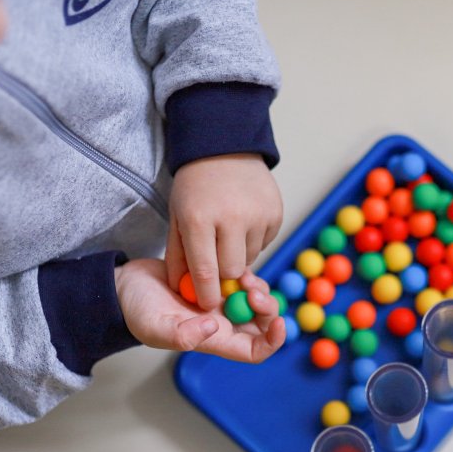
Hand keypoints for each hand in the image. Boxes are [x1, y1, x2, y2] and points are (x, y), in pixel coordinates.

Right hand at [115, 259, 283, 361]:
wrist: (123, 287)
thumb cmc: (136, 311)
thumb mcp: (155, 326)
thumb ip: (182, 334)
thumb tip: (213, 327)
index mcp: (214, 339)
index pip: (255, 350)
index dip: (273, 340)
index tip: (280, 322)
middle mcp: (222, 323)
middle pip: (262, 322)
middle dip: (267, 308)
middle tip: (253, 290)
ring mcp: (219, 302)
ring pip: (254, 299)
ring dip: (257, 288)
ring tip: (243, 277)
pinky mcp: (215, 281)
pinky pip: (241, 279)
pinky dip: (244, 272)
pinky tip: (233, 264)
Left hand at [167, 153, 282, 309]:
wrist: (225, 148)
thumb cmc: (195, 187)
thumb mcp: (177, 218)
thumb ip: (178, 257)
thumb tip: (183, 291)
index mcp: (199, 219)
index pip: (205, 272)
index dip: (206, 295)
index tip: (207, 303)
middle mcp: (231, 218)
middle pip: (232, 271)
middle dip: (224, 275)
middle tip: (216, 265)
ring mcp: (257, 215)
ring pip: (250, 259)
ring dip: (238, 256)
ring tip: (227, 233)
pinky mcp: (275, 214)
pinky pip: (263, 244)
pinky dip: (252, 241)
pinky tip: (242, 222)